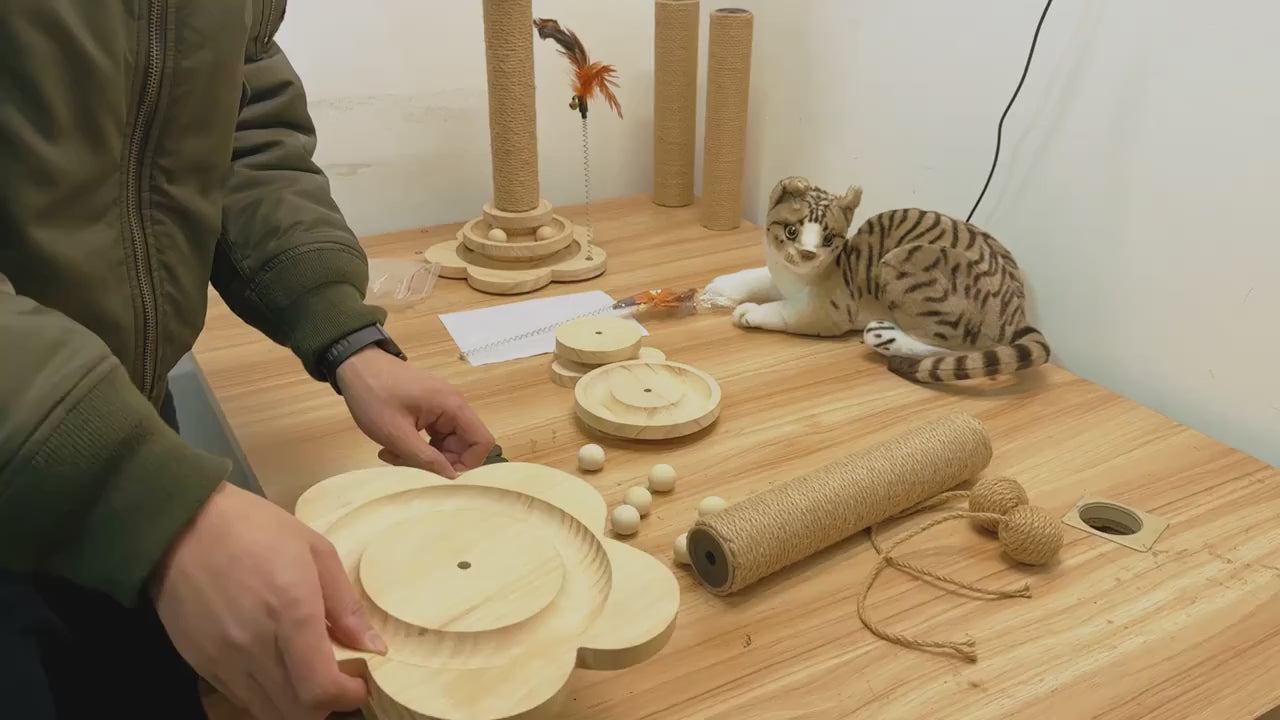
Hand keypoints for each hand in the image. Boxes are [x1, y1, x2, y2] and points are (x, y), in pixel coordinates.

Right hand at [151, 482, 386, 718]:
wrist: (180, 523)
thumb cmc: (255, 528)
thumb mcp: (316, 551)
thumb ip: (346, 604)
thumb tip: (372, 645)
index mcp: (290, 612)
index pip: (319, 689)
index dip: (347, 696)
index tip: (360, 682)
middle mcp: (254, 645)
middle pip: (296, 711)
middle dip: (326, 705)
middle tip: (339, 680)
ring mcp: (223, 659)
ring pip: (267, 711)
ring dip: (296, 704)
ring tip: (309, 676)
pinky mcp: (200, 663)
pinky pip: (240, 697)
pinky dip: (266, 695)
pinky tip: (276, 668)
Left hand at [336, 346, 494, 478]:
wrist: (354, 365)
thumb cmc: (374, 396)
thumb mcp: (397, 434)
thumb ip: (426, 458)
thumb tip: (452, 477)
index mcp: (453, 406)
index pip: (482, 441)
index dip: (468, 464)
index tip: (440, 475)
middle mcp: (453, 405)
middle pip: (463, 445)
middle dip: (439, 462)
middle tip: (408, 466)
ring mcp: (440, 406)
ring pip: (445, 442)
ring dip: (424, 456)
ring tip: (393, 456)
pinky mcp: (428, 408)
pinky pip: (433, 434)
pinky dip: (417, 445)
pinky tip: (393, 448)